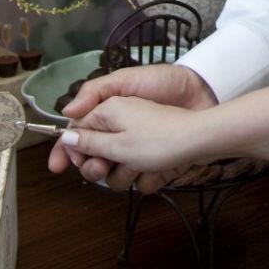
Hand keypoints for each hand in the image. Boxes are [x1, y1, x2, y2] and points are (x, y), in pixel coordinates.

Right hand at [60, 95, 216, 181]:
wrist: (207, 105)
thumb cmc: (164, 93)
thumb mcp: (124, 86)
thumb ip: (92, 98)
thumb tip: (66, 113)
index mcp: (109, 115)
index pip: (77, 137)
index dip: (68, 152)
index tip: (61, 166)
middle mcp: (121, 135)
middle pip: (93, 161)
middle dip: (95, 167)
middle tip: (104, 166)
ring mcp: (139, 151)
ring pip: (116, 176)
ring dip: (124, 174)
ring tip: (139, 164)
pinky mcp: (158, 164)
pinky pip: (143, 182)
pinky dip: (150, 178)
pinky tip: (160, 169)